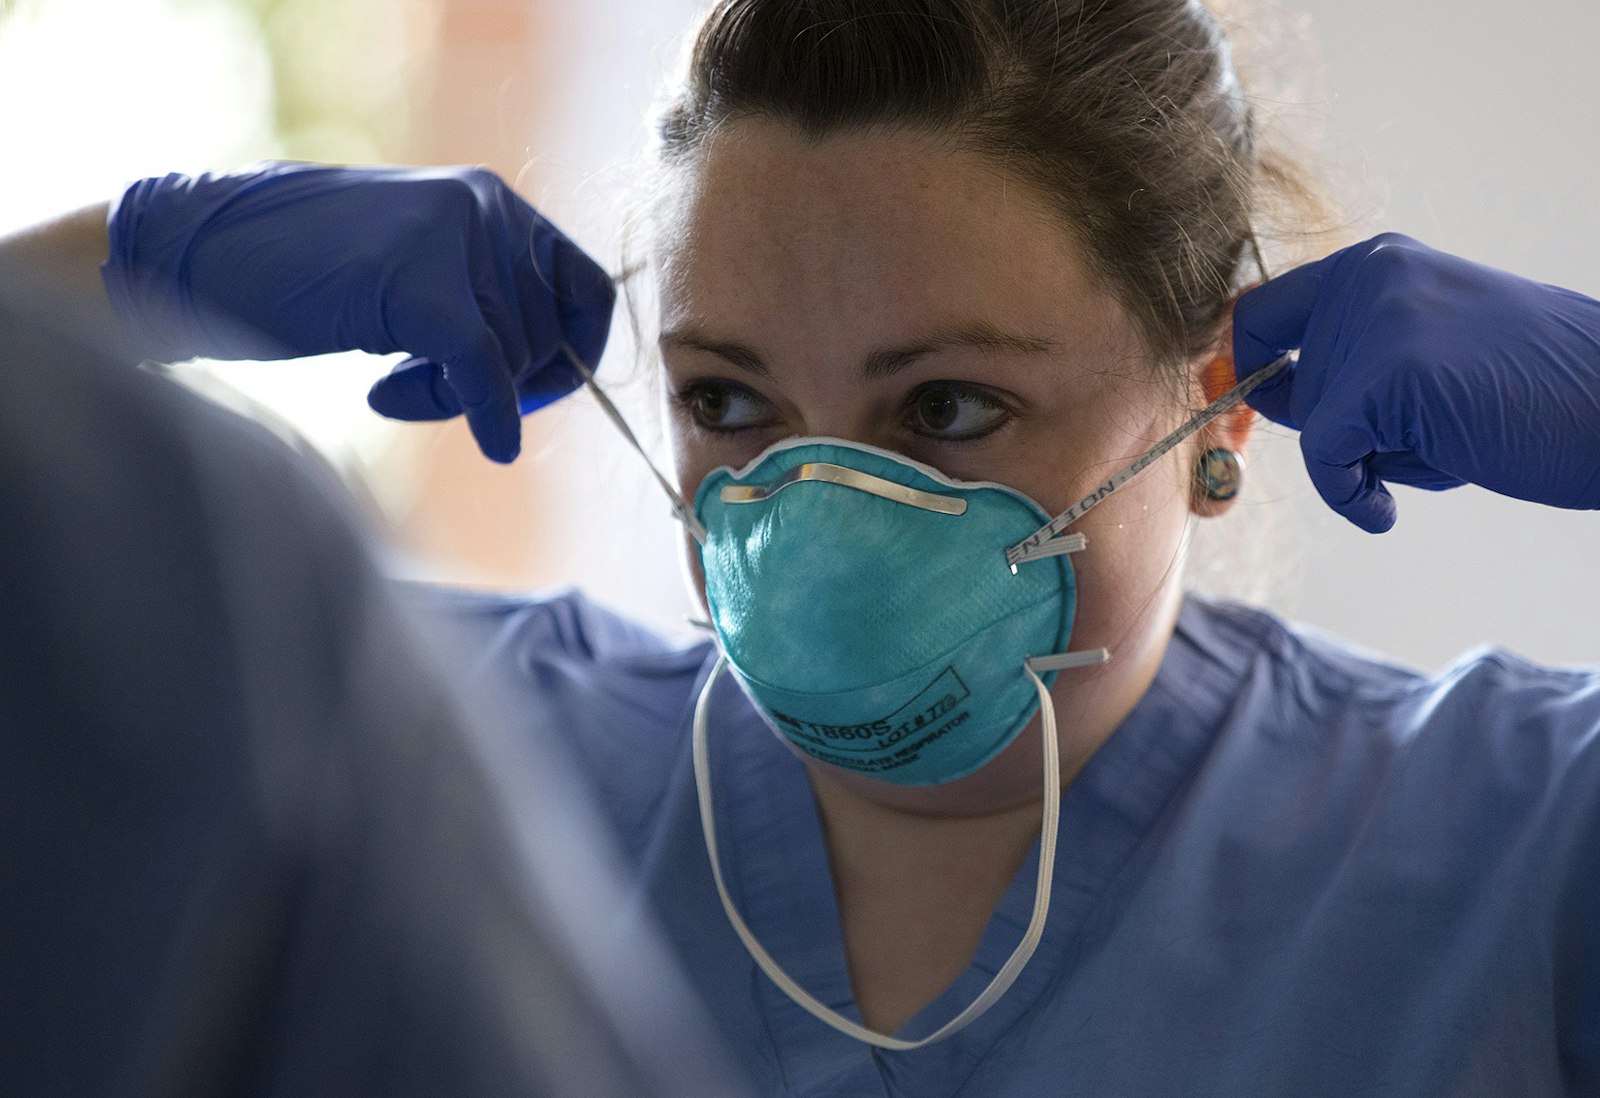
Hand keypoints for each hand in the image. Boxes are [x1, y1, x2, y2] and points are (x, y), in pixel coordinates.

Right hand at [102, 162, 615, 461]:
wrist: (201, 253)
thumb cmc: (303, 273)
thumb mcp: (415, 269)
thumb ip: (484, 300)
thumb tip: (559, 372)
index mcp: (490, 199)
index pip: (587, 289)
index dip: (575, 353)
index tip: (535, 393)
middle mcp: (484, 206)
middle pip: (545, 337)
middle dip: (497, 386)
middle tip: (420, 390)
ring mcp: (451, 237)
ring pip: (510, 360)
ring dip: (455, 397)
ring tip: (391, 386)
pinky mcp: (415, 282)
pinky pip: (485, 369)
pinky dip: (494, 416)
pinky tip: (494, 445)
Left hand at [1232, 233, 1599, 531]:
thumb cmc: (1535, 393)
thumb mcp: (1430, 351)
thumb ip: (1351, 357)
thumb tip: (1250, 389)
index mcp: (1379, 261)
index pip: (1263, 310)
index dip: (1244, 366)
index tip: (1257, 407)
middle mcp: (1371, 276)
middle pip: (1288, 384)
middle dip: (1338, 431)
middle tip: (1422, 436)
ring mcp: (1380, 322)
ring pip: (1314, 424)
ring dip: (1369, 460)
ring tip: (1449, 441)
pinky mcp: (1389, 377)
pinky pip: (1324, 458)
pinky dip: (1349, 497)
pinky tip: (1384, 510)